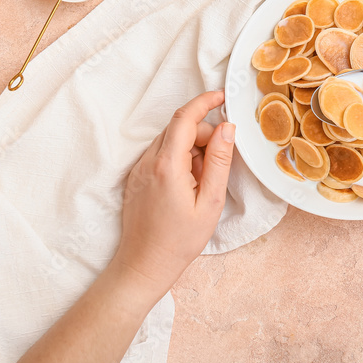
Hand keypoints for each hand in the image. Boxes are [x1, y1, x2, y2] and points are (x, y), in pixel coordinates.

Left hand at [110, 90, 234, 302]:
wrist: (143, 265)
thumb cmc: (179, 240)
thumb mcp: (210, 202)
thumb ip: (219, 161)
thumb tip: (227, 128)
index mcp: (167, 165)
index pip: (185, 118)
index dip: (205, 102)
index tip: (222, 96)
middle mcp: (147, 162)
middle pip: (178, 128)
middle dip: (203, 133)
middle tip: (218, 161)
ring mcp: (138, 169)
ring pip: (169, 140)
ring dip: (190, 147)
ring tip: (201, 181)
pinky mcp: (135, 178)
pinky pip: (159, 155)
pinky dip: (177, 159)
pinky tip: (186, 185)